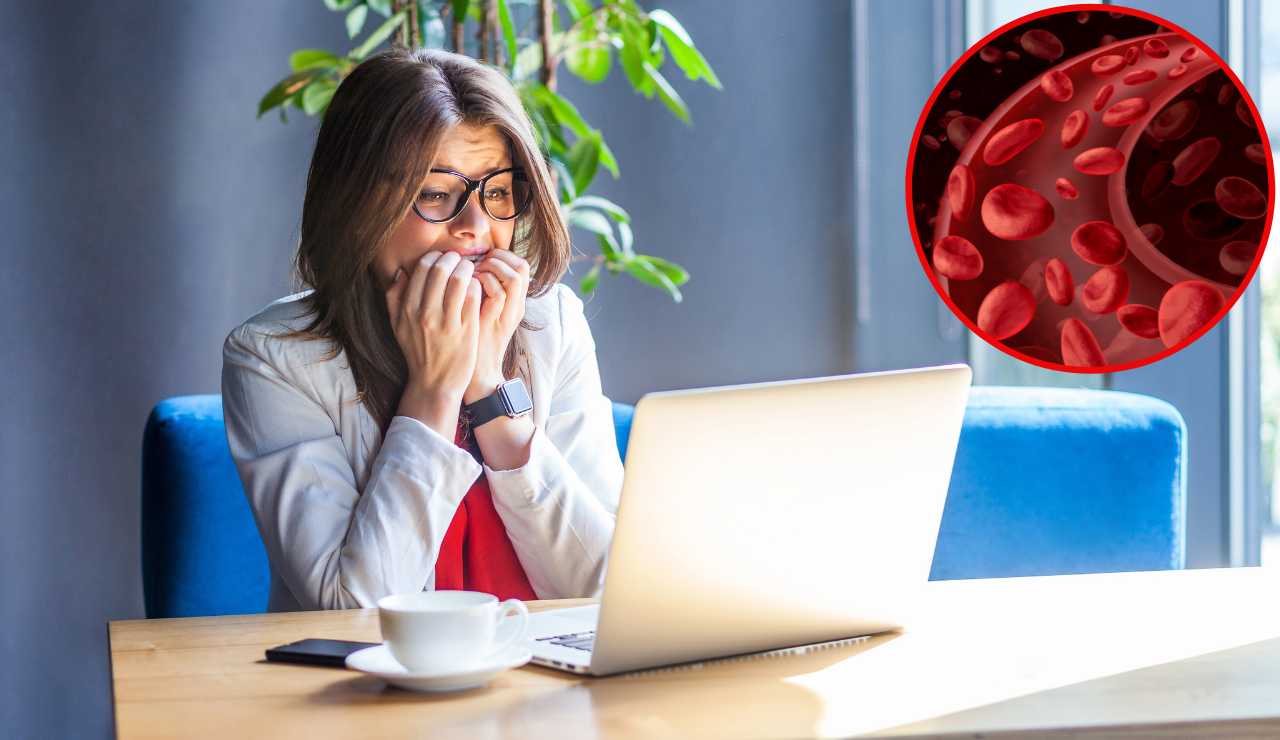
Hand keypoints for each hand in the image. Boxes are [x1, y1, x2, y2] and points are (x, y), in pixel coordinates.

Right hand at [385, 251, 482, 404]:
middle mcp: (426, 314)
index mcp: (408, 309)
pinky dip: (476, 285)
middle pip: (441, 269)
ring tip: (470, 270)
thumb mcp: (397, 326)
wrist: (434, 384)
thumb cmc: (417, 352)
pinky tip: (477, 286)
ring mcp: (447, 322)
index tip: (443, 258)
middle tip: (459, 260)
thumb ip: (394, 298)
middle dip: (453, 258)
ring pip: (460, 279)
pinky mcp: (467, 329)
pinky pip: (473, 296)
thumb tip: (401, 272)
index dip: (435, 256)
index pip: (422, 268)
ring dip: (467, 269)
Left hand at [465, 249, 530, 403]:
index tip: (480, 257)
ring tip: (471, 273)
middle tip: (475, 262)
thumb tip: (466, 264)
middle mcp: (516, 306)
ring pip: (514, 275)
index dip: (501, 254)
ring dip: (490, 267)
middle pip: (521, 266)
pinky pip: (498, 292)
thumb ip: (480, 290)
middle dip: (496, 257)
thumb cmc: (472, 340)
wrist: (474, 373)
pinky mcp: (496, 322)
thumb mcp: (481, 311)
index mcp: (514, 302)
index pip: (520, 264)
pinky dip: (482, 282)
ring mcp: (508, 314)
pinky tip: (466, 285)